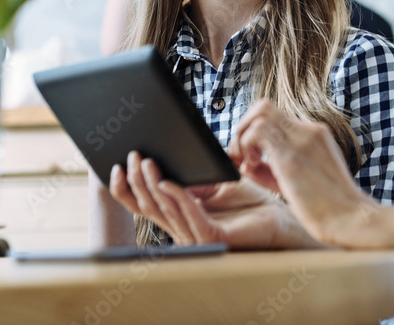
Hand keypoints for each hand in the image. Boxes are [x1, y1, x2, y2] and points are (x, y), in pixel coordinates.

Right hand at [109, 151, 324, 248]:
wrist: (279, 215)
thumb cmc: (249, 199)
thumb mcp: (213, 181)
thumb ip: (190, 177)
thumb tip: (166, 158)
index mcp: (178, 213)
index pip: (141, 203)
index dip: (124, 188)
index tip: (115, 164)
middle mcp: (181, 227)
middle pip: (147, 205)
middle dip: (137, 180)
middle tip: (133, 155)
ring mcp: (195, 235)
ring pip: (165, 210)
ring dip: (154, 185)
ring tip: (147, 162)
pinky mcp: (212, 238)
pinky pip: (190, 216)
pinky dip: (178, 198)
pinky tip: (170, 182)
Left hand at [228, 99, 378, 246]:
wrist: (351, 220)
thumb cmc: (328, 208)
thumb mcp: (299, 180)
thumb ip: (273, 168)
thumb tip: (245, 163)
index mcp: (314, 134)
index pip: (274, 116)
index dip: (253, 130)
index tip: (248, 156)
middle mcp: (309, 130)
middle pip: (264, 106)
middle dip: (243, 127)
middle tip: (241, 157)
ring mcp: (302, 140)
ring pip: (259, 113)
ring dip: (243, 137)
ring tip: (247, 164)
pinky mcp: (292, 156)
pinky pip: (257, 132)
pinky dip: (246, 147)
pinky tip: (252, 169)